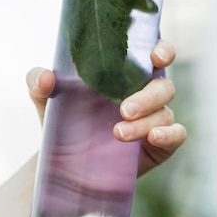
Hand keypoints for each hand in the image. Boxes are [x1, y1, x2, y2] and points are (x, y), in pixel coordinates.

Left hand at [26, 39, 186, 175]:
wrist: (63, 165)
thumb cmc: (62, 122)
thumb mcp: (45, 100)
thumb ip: (38, 82)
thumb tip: (46, 77)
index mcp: (125, 74)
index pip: (154, 54)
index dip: (162, 50)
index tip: (155, 57)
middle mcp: (145, 93)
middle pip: (164, 84)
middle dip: (147, 95)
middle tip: (122, 109)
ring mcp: (155, 118)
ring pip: (166, 111)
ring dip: (146, 120)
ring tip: (118, 133)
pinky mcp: (160, 144)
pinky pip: (178, 134)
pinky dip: (169, 134)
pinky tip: (153, 137)